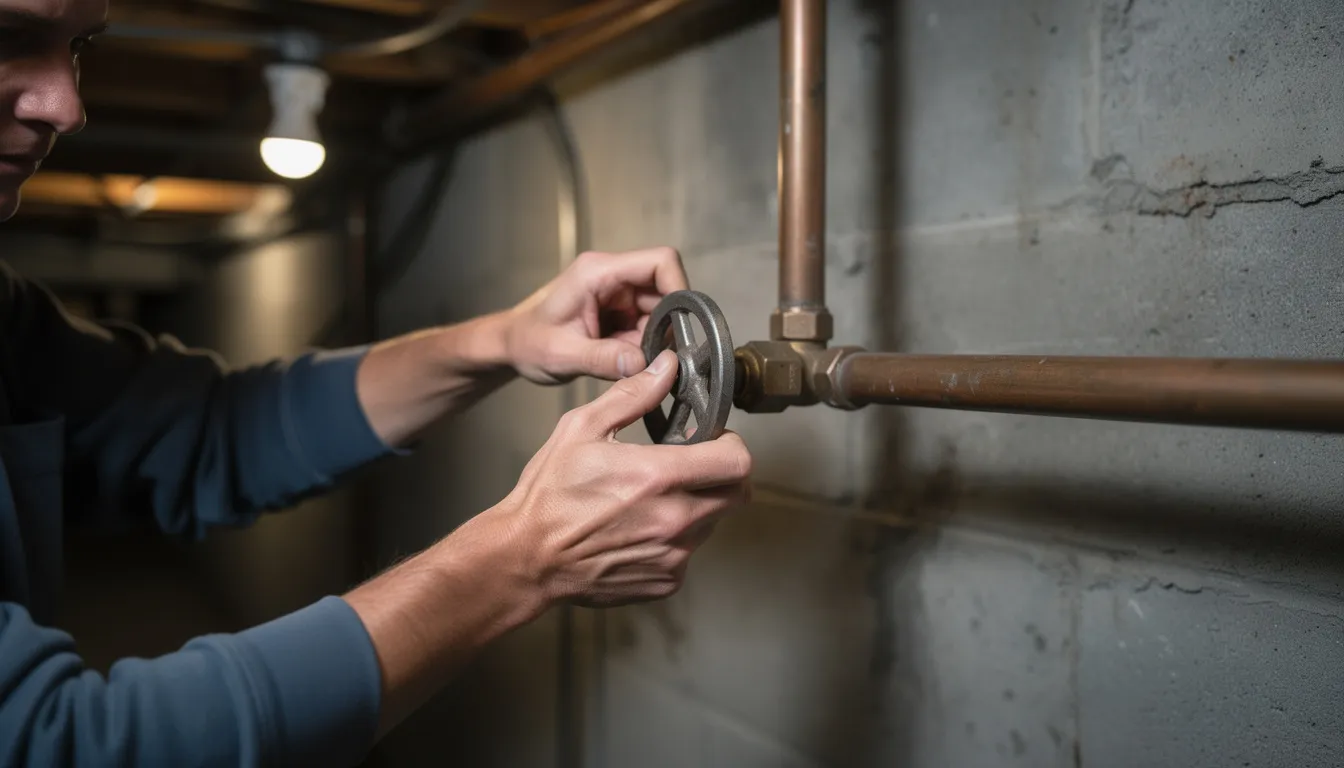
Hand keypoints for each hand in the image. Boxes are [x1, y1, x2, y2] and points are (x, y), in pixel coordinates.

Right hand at [480, 348, 751, 605]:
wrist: (528, 558)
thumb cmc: (549, 495)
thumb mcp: (582, 428)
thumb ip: (632, 395)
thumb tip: (666, 367)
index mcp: (658, 476)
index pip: (737, 462)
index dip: (732, 446)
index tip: (713, 442)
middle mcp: (674, 520)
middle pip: (736, 494)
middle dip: (722, 475)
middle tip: (693, 466)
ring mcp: (672, 556)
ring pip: (712, 523)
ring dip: (697, 506)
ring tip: (654, 499)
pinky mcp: (665, 582)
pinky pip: (688, 553)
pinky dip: (675, 540)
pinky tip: (641, 529)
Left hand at [504, 247, 688, 384]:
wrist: (509, 347)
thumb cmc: (526, 342)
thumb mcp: (563, 354)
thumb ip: (605, 359)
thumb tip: (646, 366)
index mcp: (598, 273)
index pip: (659, 262)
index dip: (679, 288)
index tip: (682, 326)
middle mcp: (612, 278)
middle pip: (664, 291)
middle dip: (665, 328)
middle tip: (650, 358)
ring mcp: (616, 295)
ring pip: (658, 314)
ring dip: (652, 342)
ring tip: (624, 362)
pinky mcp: (618, 314)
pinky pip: (646, 328)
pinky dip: (642, 348)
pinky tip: (620, 361)